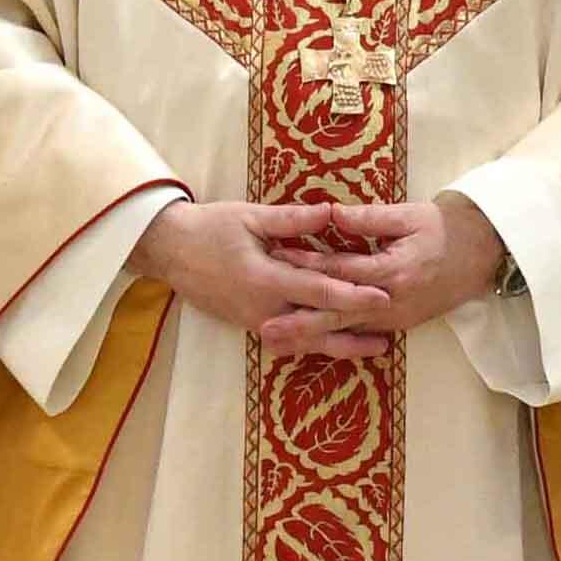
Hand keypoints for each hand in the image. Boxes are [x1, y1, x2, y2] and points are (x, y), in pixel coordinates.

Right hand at [125, 198, 376, 346]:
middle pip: (318, 327)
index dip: (353, 296)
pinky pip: (291, 340)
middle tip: (390, 334)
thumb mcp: (250, 217)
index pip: (319, 292)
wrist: (170, 251)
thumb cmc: (210, 228)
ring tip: (375, 348)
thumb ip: (292, 220)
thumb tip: (330, 212)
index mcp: (266, 279)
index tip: (383, 296)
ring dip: (341, 345)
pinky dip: (316, 343)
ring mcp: (257, 322)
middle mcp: (264, 309)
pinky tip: (338, 344)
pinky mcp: (252, 326)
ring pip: (306, 341)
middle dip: (355, 332)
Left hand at [253, 197, 511, 359]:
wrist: (480, 254)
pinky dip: (333, 340)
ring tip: (277, 343)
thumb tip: (332, 213)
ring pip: (345, 331)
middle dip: (300, 322)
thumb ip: (369, 218)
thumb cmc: (443, 229)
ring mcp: (394, 318)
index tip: (275, 259)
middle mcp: (390, 302)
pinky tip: (308, 344)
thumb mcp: (410, 215)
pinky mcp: (397, 325)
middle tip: (265, 329)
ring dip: (311, 337)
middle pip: (337, 314)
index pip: (340, 271)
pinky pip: (359, 335)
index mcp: (392, 271)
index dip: (306, 266)